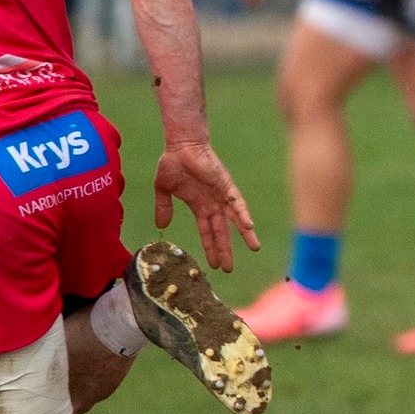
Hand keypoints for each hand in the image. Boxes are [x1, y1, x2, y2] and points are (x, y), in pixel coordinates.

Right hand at [153, 139, 261, 271]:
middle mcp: (213, 204)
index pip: (207, 232)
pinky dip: (242, 214)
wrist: (181, 145)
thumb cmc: (173, 163)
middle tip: (229, 268)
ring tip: (254, 248)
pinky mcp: (226, 185)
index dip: (210, 248)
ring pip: (235, 219)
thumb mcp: (163, 190)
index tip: (213, 265)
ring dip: (244, 234)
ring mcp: (221, 195)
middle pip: (221, 231)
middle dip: (224, 249)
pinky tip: (248, 226)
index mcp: (199, 206)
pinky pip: (236, 202)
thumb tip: (160, 226)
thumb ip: (164, 208)